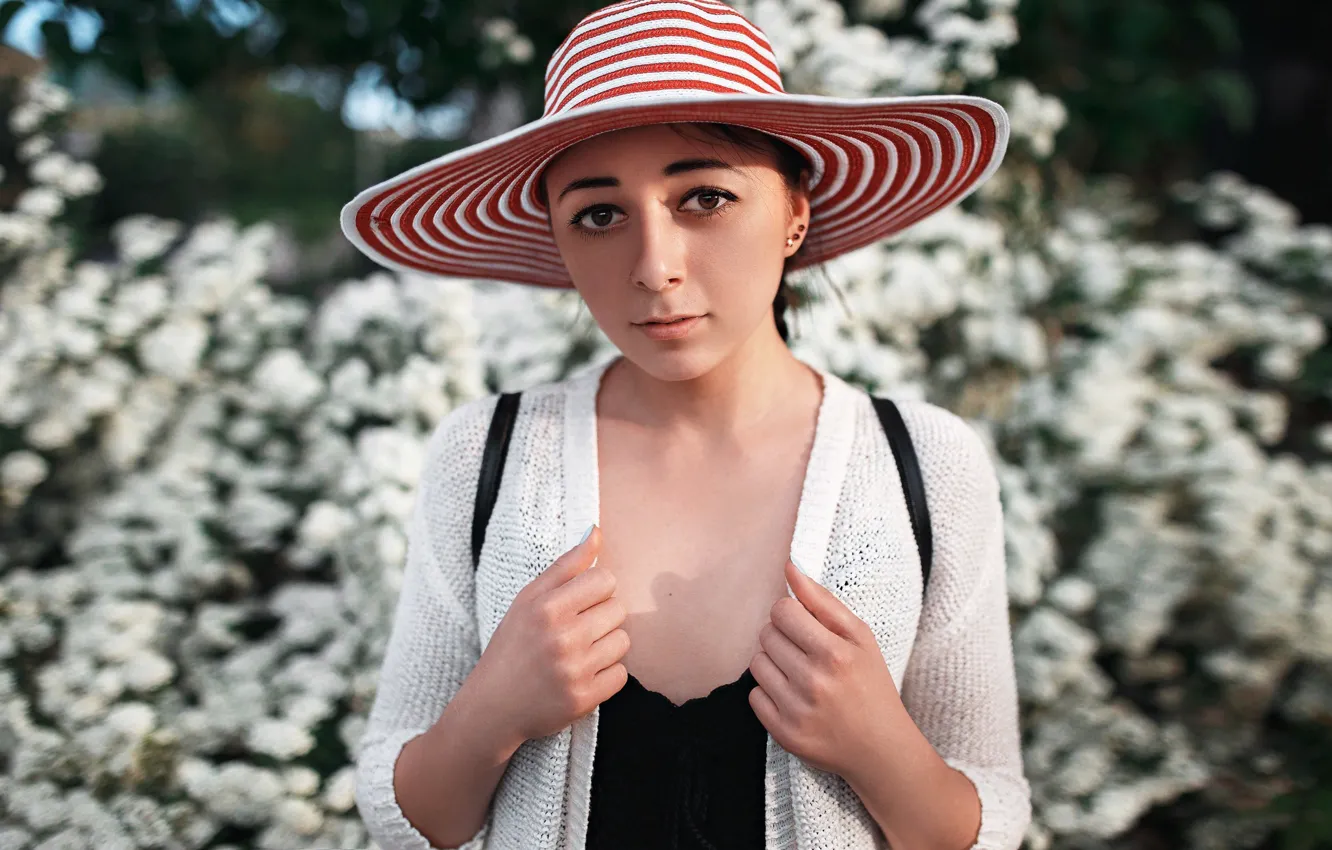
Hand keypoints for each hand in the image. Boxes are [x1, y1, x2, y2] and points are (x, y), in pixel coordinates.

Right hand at [464, 525, 629, 748]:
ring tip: (579, 653)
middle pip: (618, 609)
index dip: (596, 590)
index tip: (580, 603)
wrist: (493, 707)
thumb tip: (595, 532)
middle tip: (577, 631)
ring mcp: (574, 670)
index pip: (605, 579)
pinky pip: (621, 674)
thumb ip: (565, 565)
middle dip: (602, 617)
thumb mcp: (528, 599)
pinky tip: (582, 675)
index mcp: (547, 607)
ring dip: (606, 646)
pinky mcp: (584, 699)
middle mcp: (562, 637)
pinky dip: (606, 675)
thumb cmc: (513, 646)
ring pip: (623, 642)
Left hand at [748, 557, 904, 777]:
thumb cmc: (872, 685)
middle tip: (804, 652)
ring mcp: (797, 710)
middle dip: (782, 637)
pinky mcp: (784, 734)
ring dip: (773, 664)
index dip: (790, 614)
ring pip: (756, 664)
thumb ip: (822, 601)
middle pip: (767, 635)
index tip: (803, 625)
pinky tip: (792, 697)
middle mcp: (814, 682)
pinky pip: (754, 696)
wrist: (882, 749)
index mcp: (834, 653)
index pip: (782, 611)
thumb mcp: (860, 637)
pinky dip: (769, 693)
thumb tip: (789, 568)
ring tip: (798, 673)